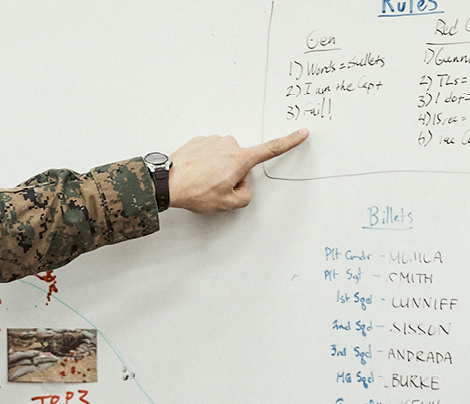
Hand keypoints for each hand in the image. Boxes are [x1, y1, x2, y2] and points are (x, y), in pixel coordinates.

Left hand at [166, 129, 308, 212]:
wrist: (168, 182)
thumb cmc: (196, 191)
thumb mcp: (227, 204)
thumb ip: (244, 196)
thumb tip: (241, 186)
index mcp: (240, 159)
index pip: (271, 149)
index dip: (288, 142)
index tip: (301, 133)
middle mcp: (228, 145)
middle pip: (240, 162)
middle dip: (232, 174)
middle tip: (216, 187)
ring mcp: (213, 141)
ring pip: (224, 158)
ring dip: (217, 169)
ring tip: (203, 181)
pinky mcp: (199, 140)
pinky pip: (210, 154)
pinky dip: (205, 163)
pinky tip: (195, 173)